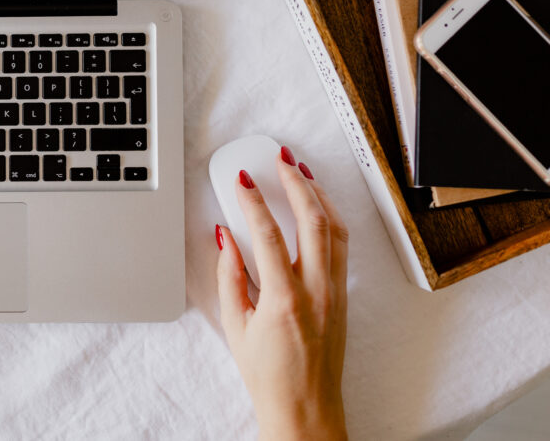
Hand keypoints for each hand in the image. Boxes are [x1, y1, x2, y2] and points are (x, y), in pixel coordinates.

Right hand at [216, 147, 348, 440]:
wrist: (305, 407)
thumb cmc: (268, 374)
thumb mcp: (235, 325)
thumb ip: (230, 276)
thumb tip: (225, 237)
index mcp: (285, 299)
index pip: (268, 234)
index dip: (252, 201)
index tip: (242, 180)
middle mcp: (317, 290)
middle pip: (313, 220)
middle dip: (296, 183)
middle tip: (281, 160)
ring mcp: (335, 291)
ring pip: (335, 229)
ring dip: (319, 195)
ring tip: (302, 172)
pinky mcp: (343, 295)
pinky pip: (341, 246)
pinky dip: (330, 218)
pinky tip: (319, 206)